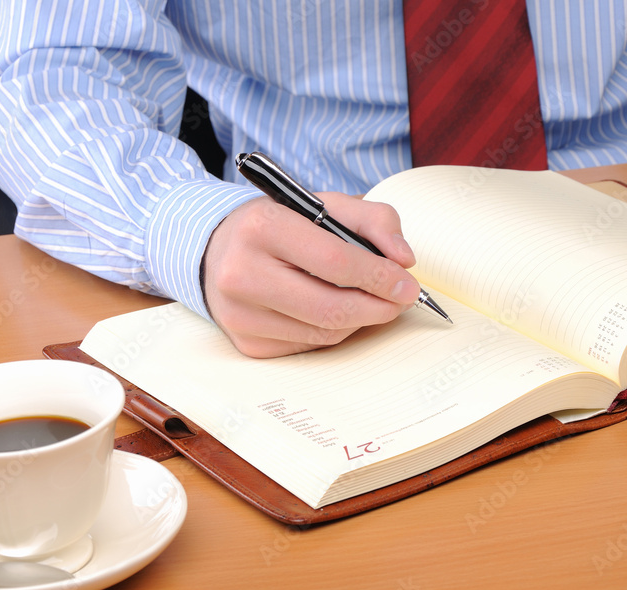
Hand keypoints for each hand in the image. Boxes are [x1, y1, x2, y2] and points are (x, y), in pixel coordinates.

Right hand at [201, 192, 420, 356]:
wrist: (218, 250)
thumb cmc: (280, 225)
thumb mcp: (324, 205)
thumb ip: (373, 221)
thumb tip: (404, 261)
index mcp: (262, 227)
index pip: (335, 262)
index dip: (379, 277)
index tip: (408, 284)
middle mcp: (241, 274)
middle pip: (331, 308)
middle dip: (378, 308)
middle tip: (401, 301)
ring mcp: (240, 315)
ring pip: (323, 334)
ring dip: (360, 321)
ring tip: (373, 303)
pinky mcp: (246, 343)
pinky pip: (308, 346)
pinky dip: (333, 332)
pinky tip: (336, 312)